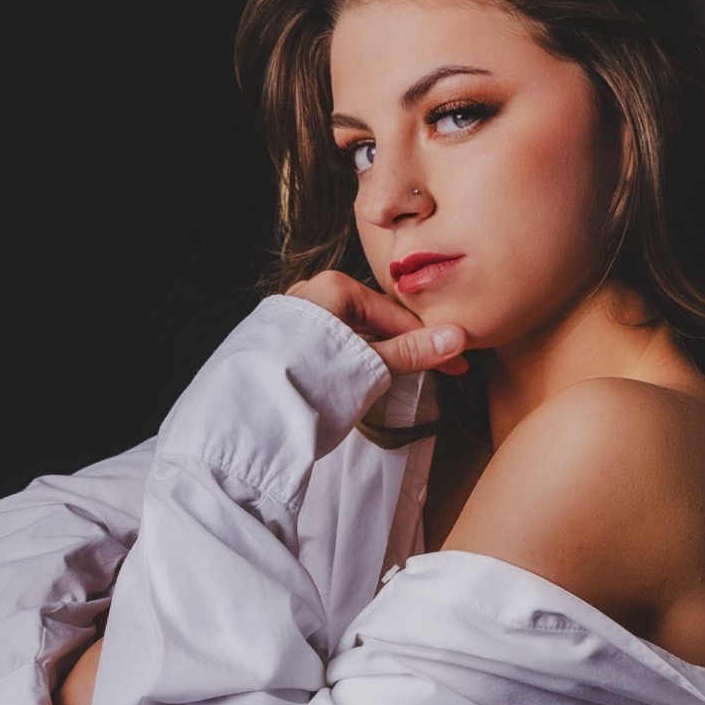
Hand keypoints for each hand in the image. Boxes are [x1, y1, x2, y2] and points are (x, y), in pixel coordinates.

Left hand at [284, 270, 469, 376]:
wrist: (249, 417)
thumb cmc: (306, 383)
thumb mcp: (367, 365)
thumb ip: (410, 352)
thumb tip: (456, 338)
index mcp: (333, 287)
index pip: (394, 314)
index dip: (429, 341)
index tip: (455, 365)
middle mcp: (311, 293)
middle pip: (373, 319)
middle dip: (405, 345)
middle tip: (436, 370)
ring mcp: (294, 317)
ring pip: (352, 331)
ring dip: (379, 353)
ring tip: (401, 377)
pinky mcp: (282, 341)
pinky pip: (329, 342)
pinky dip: (351, 357)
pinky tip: (360, 376)